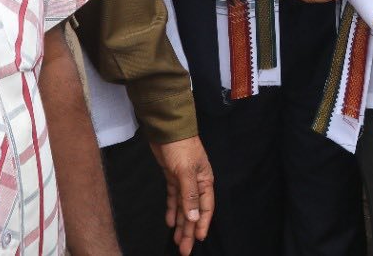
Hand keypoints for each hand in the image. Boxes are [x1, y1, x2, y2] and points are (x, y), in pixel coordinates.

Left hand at [151, 136, 214, 253]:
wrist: (167, 129)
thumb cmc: (181, 147)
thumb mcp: (186, 171)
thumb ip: (190, 195)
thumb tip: (195, 218)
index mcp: (205, 180)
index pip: (206, 207)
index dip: (202, 224)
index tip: (199, 240)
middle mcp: (196, 183)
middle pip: (193, 211)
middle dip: (189, 230)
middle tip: (184, 249)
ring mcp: (184, 181)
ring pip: (183, 207)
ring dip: (181, 224)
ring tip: (177, 241)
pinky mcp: (172, 177)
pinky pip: (173, 198)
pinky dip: (172, 210)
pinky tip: (170, 222)